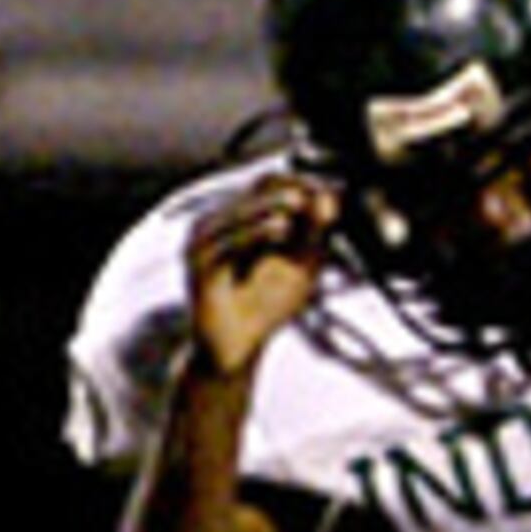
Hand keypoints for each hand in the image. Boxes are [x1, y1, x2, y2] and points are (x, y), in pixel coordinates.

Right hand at [181, 170, 338, 375]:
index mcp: (239, 217)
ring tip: (301, 203)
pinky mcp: (199, 266)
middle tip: (317, 193)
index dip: (301, 182)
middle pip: (255, 189)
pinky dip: (256, 231)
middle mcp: (217, 223)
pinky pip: (229, 241)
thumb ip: (314, 232)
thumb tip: (330, 196)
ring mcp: (203, 243)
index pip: (270, 183)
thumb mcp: (301, 264)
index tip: (332, 189)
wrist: (236, 349)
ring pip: (241, 211)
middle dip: (290, 189)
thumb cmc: (266, 305)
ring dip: (273, 203)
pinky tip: (282, 228)